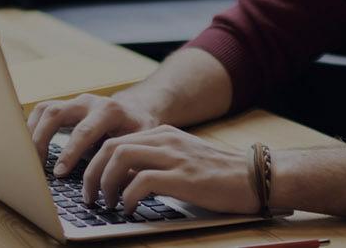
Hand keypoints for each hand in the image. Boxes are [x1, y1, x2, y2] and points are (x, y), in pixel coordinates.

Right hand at [27, 94, 159, 175]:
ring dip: (32, 133)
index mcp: (110, 111)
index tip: (58, 173)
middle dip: (41, 140)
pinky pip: (42, 111)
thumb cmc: (138, 132)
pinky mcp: (65, 106)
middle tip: (35, 165)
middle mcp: (89, 102)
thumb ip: (127, 163)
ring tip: (27, 158)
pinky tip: (28, 147)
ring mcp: (75, 102)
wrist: (138, 110)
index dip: (69, 153)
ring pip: (45, 110)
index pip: (84, 131)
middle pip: (56, 114)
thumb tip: (115, 189)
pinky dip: (31, 128)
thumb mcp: (140, 145)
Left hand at [83, 125, 258, 214]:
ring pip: (119, 158)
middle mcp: (165, 140)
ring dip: (105, 183)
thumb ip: (156, 163)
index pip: (115, 141)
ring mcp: (174, 156)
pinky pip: (141, 181)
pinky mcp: (183, 177)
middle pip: (110, 147)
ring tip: (107, 203)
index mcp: (163, 134)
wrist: (256, 177)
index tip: (89, 184)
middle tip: (90, 197)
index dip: (94, 163)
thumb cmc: (220, 176)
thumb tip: (124, 179)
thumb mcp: (182, 161)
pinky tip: (129, 209)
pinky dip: (128, 197)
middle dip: (91, 173)